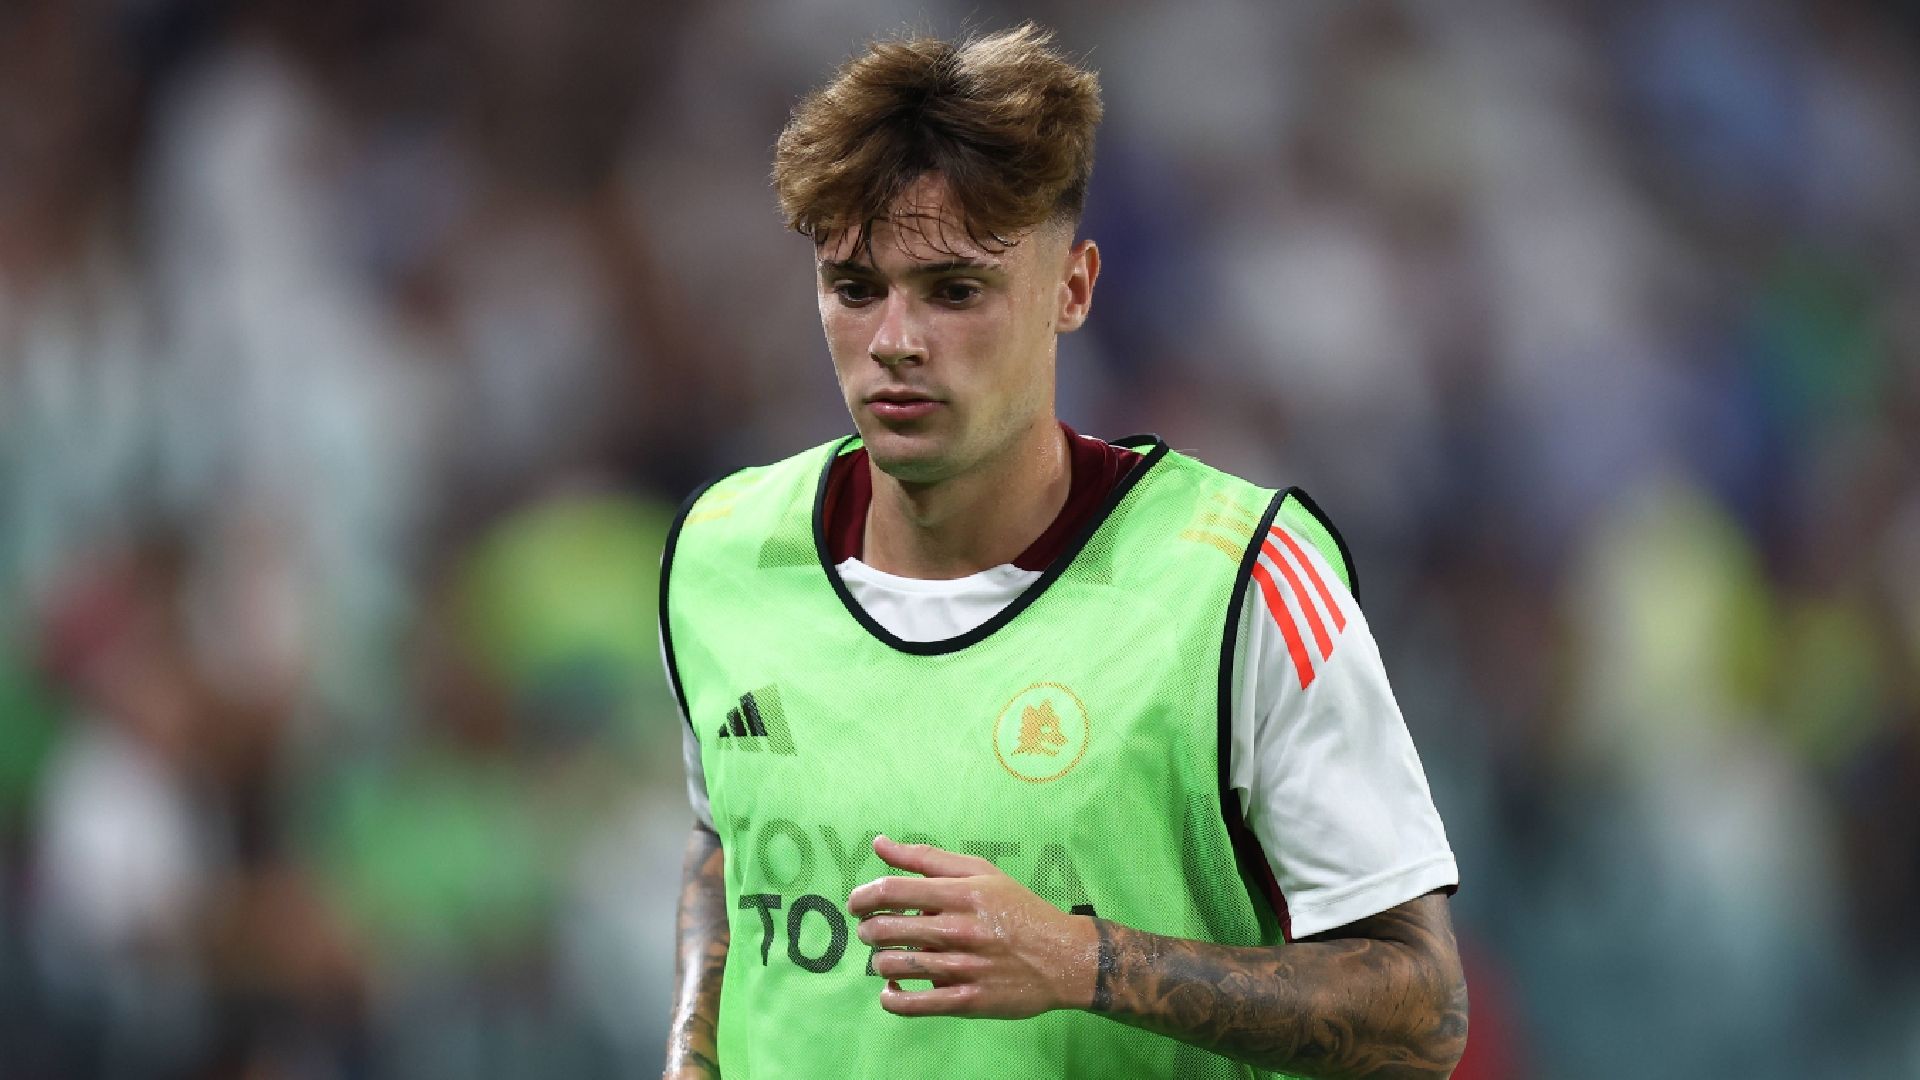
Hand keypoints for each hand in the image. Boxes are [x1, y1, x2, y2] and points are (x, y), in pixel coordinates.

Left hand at [847, 835, 1098, 1018]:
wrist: (1064, 957)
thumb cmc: (1019, 910)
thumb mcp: (980, 873)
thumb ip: (926, 859)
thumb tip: (879, 843)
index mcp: (961, 894)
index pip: (893, 891)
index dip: (862, 897)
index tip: (856, 905)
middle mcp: (959, 929)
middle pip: (887, 929)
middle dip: (868, 930)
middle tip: (873, 932)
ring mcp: (963, 967)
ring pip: (894, 966)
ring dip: (880, 962)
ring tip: (889, 958)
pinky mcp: (968, 1000)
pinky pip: (913, 1005)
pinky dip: (892, 999)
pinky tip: (892, 991)